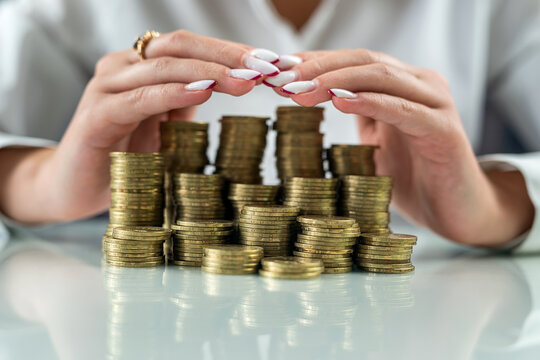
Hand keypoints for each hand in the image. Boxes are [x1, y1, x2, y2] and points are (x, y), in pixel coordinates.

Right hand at [0, 31, 282, 222]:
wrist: (74, 188)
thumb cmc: (125, 157)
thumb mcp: (167, 126)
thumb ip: (191, 101)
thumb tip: (240, 84)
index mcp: (142, 66)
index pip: (192, 47)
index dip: (232, 51)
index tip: (272, 63)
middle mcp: (122, 67)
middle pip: (181, 46)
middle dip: (228, 56)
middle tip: (266, 69)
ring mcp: (106, 88)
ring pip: (163, 67)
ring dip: (209, 72)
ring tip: (245, 81)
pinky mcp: (96, 116)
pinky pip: (139, 98)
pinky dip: (172, 93)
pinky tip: (202, 94)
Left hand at [276, 49, 533, 245]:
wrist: (457, 212)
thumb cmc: (413, 178)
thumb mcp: (375, 143)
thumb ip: (357, 116)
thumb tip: (313, 99)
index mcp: (403, 86)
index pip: (355, 61)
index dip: (318, 62)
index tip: (280, 71)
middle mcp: (421, 85)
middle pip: (364, 61)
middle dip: (320, 67)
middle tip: (283, 78)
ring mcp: (435, 103)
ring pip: (381, 76)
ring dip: (336, 79)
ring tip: (301, 88)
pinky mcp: (443, 129)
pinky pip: (402, 108)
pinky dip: (369, 101)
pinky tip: (339, 101)